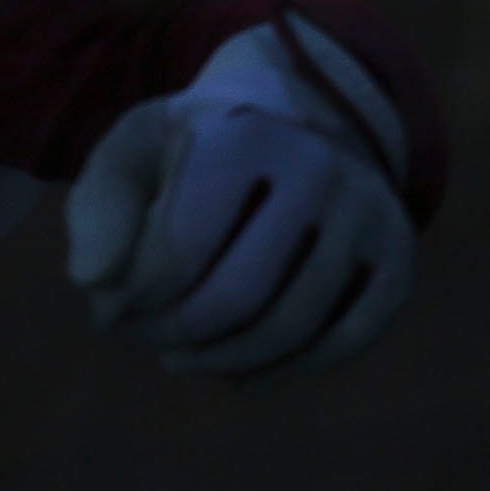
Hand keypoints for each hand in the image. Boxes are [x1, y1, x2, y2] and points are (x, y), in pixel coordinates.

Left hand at [63, 16, 420, 379]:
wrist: (300, 119)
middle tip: (142, 339)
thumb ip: (100, 208)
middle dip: (175, 333)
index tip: (106, 308)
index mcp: (243, 136)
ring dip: (225, 361)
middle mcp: (319, 170)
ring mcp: (368, 218)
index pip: (179, 249)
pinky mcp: (398, 263)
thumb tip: (91, 283)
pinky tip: (244, 371)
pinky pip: (344, 341)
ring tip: (181, 359)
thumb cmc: (200, 146)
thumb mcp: (136, 150)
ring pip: (291, 328)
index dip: (133, 296)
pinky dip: (289, 368)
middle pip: (236, 295)